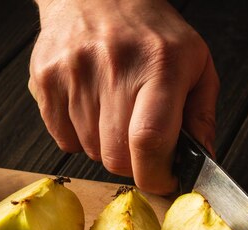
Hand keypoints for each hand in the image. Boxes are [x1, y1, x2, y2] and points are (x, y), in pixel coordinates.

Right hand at [28, 0, 218, 193]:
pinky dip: (80, 137)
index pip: (150, 140)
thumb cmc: (150, 31)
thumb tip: (201, 165)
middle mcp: (113, 66)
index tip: (164, 180)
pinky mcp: (45, 79)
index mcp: (159, 64)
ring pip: (90, 151)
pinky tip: (91, 108)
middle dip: (133, 163)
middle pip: (116, 156)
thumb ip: (202, 117)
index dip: (157, 175)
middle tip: (141, 142)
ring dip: (106, 146)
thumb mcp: (195, 64)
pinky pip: (63, 140)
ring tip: (115, 111)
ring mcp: (73, 73)